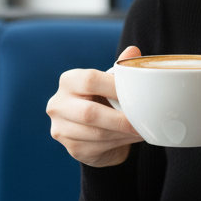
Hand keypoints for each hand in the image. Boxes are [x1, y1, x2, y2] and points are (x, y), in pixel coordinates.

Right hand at [47, 45, 144, 166]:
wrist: (96, 132)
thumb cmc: (105, 101)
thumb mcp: (112, 83)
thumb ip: (121, 69)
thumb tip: (133, 51)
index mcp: (69, 81)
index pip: (90, 80)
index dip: (115, 88)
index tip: (137, 95)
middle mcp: (58, 104)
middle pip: (89, 113)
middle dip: (120, 119)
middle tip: (142, 122)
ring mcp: (61, 128)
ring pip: (95, 133)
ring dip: (122, 133)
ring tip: (141, 130)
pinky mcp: (72, 148)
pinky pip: (98, 147)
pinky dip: (119, 143)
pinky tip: (131, 139)